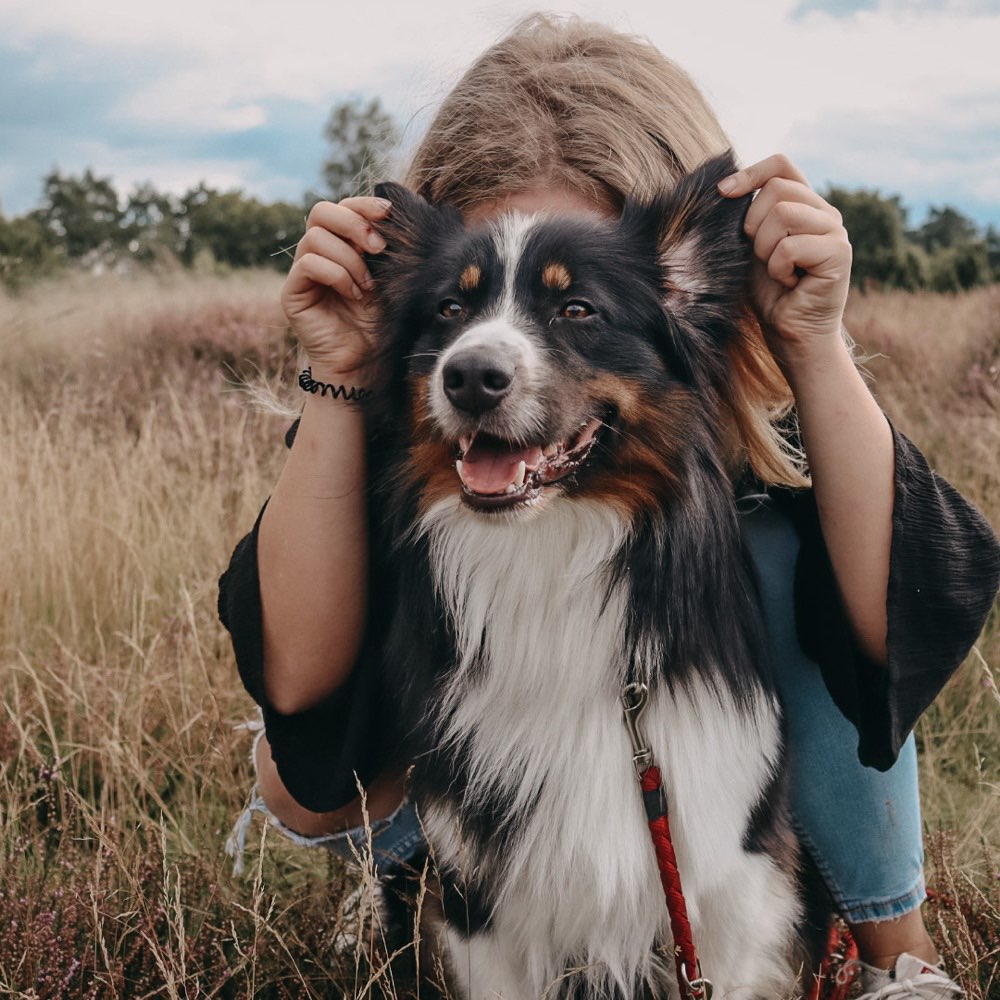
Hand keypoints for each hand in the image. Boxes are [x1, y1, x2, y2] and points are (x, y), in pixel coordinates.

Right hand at [281, 196, 391, 377]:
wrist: (367, 363)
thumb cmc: (380, 322)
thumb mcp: (388, 278)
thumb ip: (383, 247)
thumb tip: (393, 213)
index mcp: (340, 245)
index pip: (342, 207)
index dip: (363, 204)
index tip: (389, 213)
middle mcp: (318, 254)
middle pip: (321, 211)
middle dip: (354, 223)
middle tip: (378, 248)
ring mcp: (302, 272)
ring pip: (316, 237)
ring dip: (349, 259)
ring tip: (367, 286)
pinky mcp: (292, 292)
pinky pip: (308, 264)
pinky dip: (336, 275)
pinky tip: (354, 295)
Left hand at [718, 154, 851, 365]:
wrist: (790, 334)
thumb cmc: (770, 294)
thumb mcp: (752, 248)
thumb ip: (750, 218)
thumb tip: (725, 189)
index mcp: (804, 205)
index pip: (782, 165)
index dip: (751, 173)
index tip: (723, 192)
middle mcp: (824, 212)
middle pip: (777, 189)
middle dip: (754, 226)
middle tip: (763, 257)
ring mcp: (836, 230)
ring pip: (784, 213)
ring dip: (766, 249)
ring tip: (778, 271)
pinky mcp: (840, 252)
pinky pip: (790, 246)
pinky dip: (778, 269)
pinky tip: (790, 283)